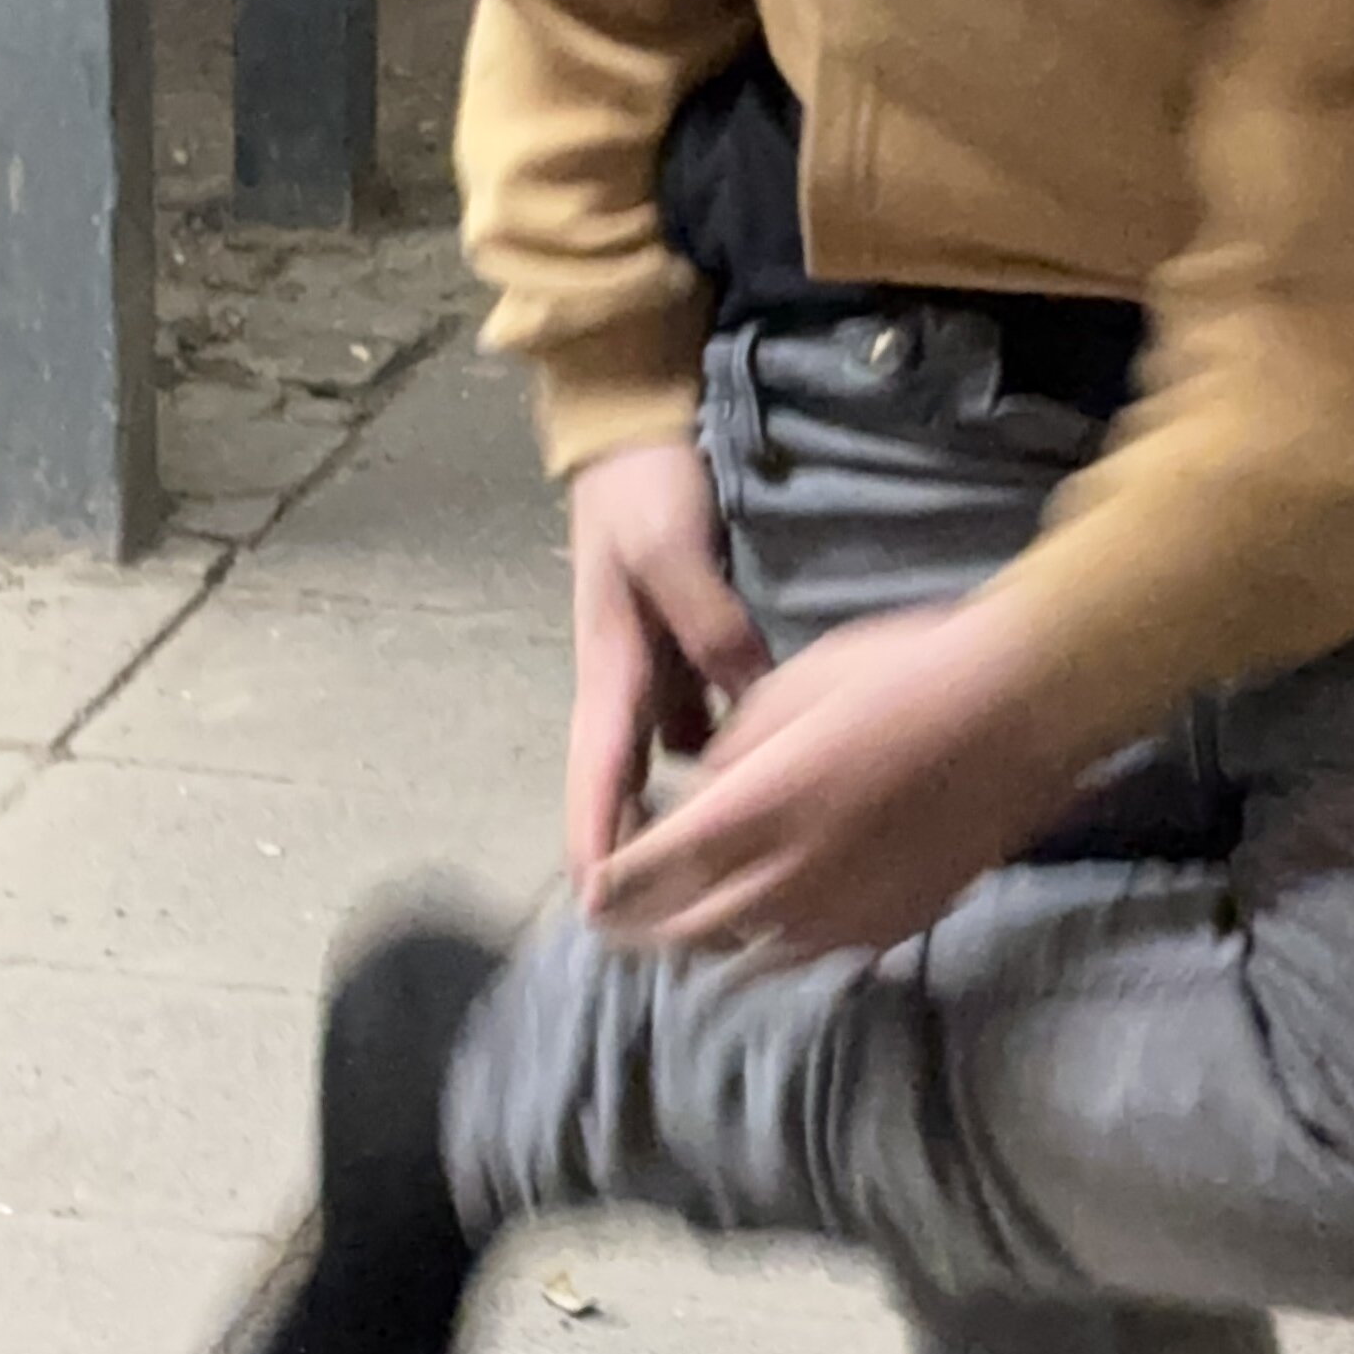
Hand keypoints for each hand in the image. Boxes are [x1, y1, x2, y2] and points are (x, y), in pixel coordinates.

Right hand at [566, 439, 771, 887]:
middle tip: (662, 920)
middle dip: (635, 849)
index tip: (600, 904)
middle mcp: (625, 678)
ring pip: (665, 754)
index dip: (597, 839)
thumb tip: (745, 697)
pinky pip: (698, 716)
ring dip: (679, 809)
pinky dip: (716, 755)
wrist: (631, 433)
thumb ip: (710, 623)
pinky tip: (756, 780)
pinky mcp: (680, 645)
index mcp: (610, 665)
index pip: (599, 772)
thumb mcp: (672, 552)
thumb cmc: (642, 492)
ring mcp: (651, 663)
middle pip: (624, 782)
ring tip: (721, 869)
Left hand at [584, 596, 1102, 964]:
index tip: (593, 888)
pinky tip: (775, 926)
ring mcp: (842, 913)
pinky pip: (810, 955)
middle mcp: (787, 878)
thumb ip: (735, 748)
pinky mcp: (889, 927)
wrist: (1018, 711)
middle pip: (683, 933)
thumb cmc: (904, 674)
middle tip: (625, 921)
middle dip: (642, 931)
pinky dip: (776, 946)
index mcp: (752, 810)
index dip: (608, 887)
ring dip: (707, 946)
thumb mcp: (794, 686)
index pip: (645, 873)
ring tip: (691, 930)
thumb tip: (707, 785)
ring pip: (745, 958)